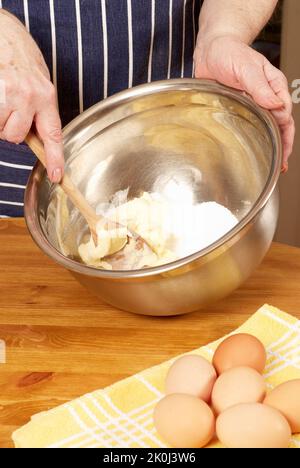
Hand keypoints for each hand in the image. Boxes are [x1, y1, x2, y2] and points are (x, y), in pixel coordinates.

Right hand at [0, 11, 63, 181]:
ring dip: (0, 119)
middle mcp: (30, 96)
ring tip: (4, 98)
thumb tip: (39, 139)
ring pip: (3, 130)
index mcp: (47, 96)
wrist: (5, 34)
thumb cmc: (23, 60)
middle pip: (18, 137)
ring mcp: (9, 94)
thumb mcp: (41, 85)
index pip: (53, 135)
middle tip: (12, 107)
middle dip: (13, 127)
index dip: (55, 159)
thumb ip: (41, 111)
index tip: (57, 177)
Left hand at [194, 35, 294, 170]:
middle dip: (283, 146)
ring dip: (271, 145)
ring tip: (273, 164)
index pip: (285, 116)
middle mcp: (266, 97)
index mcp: (274, 87)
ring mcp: (253, 105)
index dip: (285, 135)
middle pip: (280, 126)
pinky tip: (255, 151)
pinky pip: (250, 126)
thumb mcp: (246, 67)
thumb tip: (276, 105)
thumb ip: (260, 87)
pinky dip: (256, 139)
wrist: (212, 50)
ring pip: (267, 128)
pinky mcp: (240, 109)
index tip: (282, 150)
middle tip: (281, 165)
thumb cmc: (230, 52)